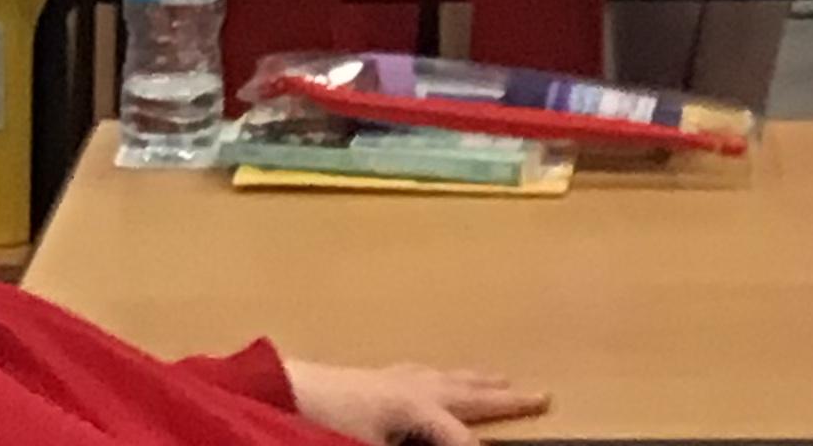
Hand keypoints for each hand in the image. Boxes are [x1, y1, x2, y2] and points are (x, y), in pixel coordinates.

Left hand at [284, 359, 547, 444]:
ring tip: (499, 378)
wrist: (270, 394)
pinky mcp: (369, 378)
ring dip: (475, 380)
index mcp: (410, 403)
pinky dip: (439, 377)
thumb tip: (455, 443)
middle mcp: (408, 385)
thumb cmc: (319, 425)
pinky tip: (433, 378)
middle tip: (542, 393)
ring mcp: (389, 377)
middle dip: (504, 397)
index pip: (458, 435)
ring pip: (444, 378)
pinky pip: (418, 374)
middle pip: (465, 393)